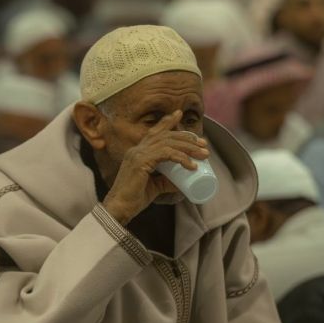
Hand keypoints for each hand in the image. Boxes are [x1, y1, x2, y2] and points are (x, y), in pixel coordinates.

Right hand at [102, 111, 209, 225]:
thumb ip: (166, 182)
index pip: (154, 132)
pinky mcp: (141, 162)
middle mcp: (137, 149)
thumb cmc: (134, 198)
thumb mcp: (154, 187)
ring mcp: (138, 154)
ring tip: (204, 154)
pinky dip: (181, 158)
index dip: (167, 121)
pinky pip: (166, 154)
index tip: (179, 114)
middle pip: (166, 135)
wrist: (119, 208)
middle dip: (187, 137)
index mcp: (138, 152)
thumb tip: (182, 183)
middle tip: (204, 144)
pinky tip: (192, 165)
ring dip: (189, 147)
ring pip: (168, 143)